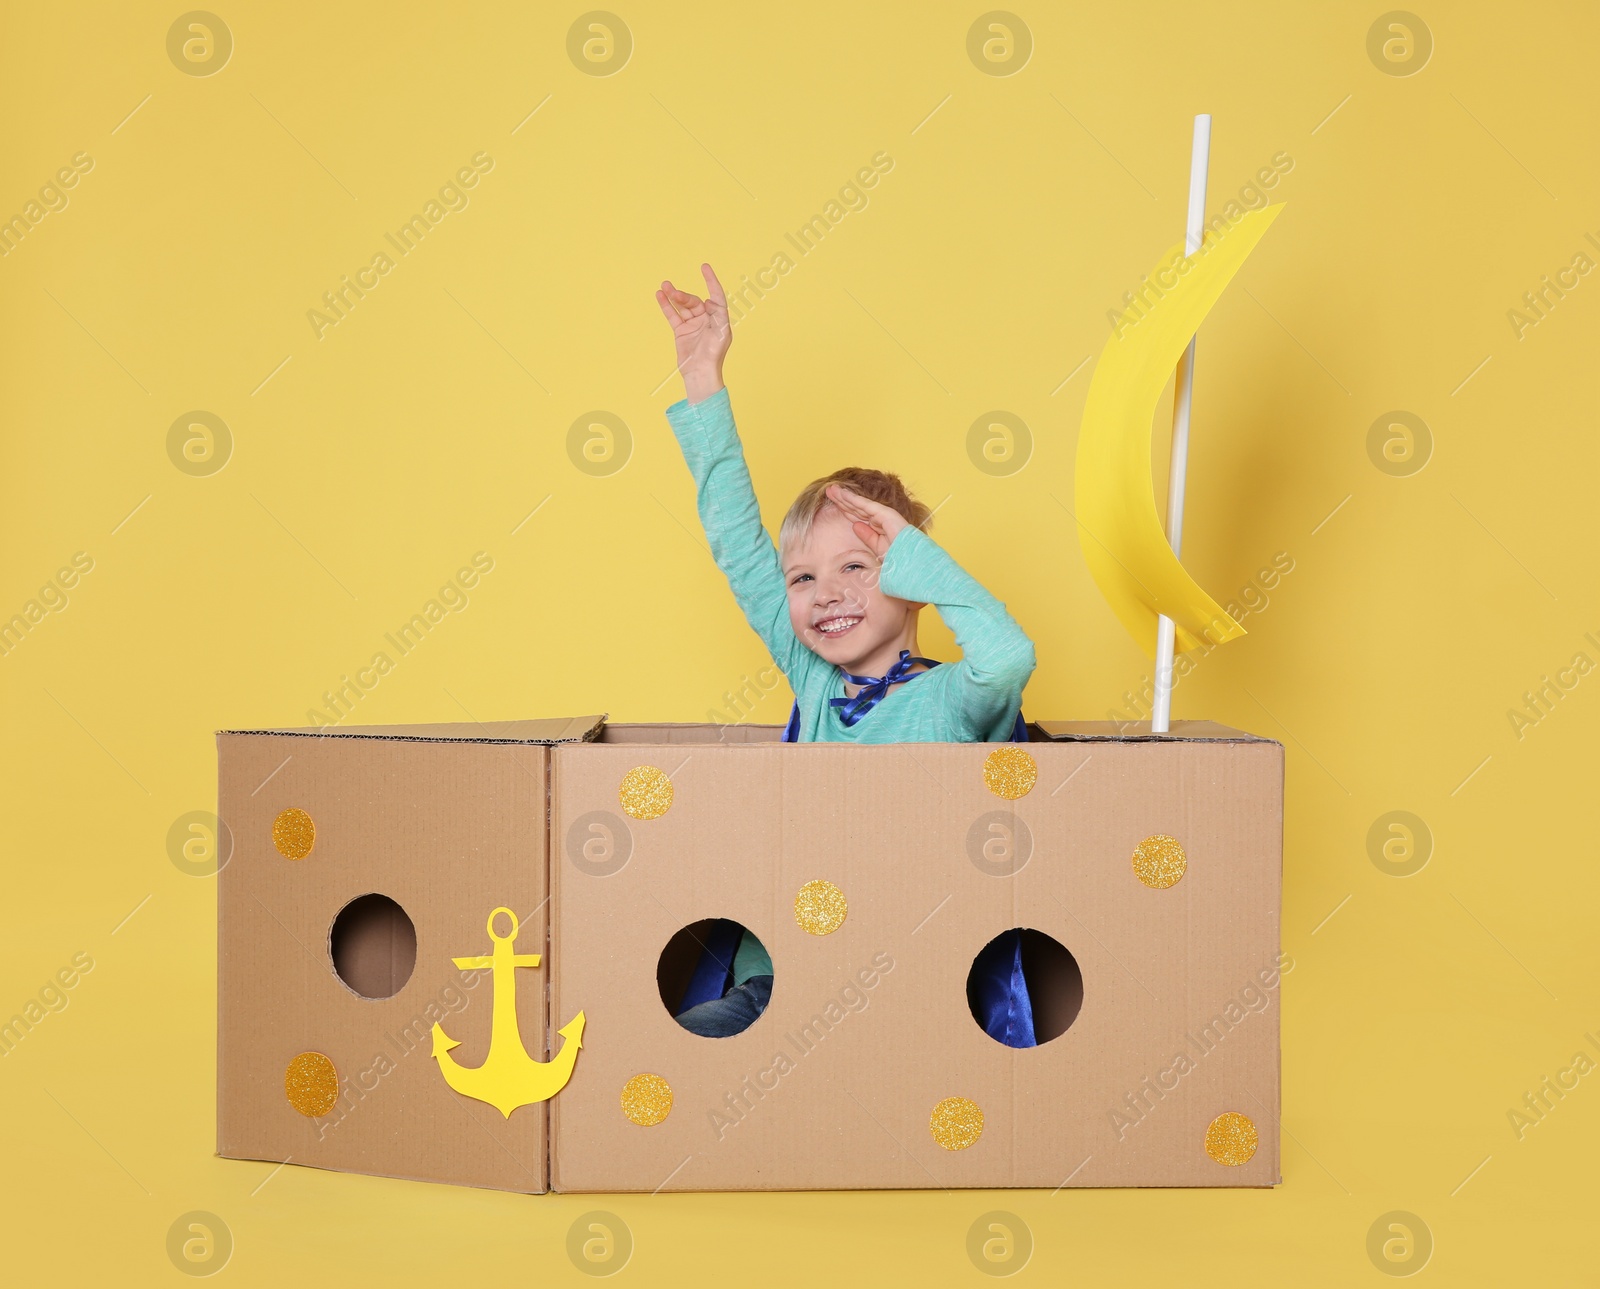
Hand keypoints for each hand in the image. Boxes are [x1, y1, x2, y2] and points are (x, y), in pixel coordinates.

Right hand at [655, 263, 729, 399]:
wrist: (700, 373)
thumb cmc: (714, 355)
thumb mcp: (721, 332)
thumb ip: (717, 314)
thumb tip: (708, 300)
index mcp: (719, 318)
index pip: (716, 295)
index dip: (711, 281)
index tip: (704, 267)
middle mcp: (706, 319)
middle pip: (694, 301)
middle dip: (683, 295)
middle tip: (672, 291)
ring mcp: (693, 325)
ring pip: (682, 306)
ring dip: (673, 296)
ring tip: (664, 286)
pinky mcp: (681, 331)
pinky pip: (673, 315)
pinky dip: (666, 305)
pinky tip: (659, 295)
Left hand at [825, 483, 907, 560]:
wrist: (912, 563)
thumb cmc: (898, 558)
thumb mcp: (878, 548)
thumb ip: (867, 536)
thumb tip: (855, 526)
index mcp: (878, 527)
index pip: (858, 516)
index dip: (845, 509)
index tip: (833, 503)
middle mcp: (881, 519)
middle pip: (857, 508)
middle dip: (842, 500)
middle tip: (829, 491)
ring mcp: (884, 515)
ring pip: (860, 504)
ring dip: (845, 496)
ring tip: (832, 489)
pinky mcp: (886, 514)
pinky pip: (866, 505)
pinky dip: (853, 499)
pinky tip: (842, 494)